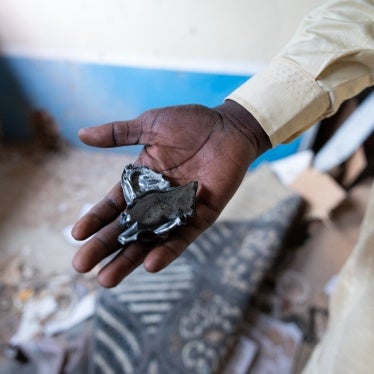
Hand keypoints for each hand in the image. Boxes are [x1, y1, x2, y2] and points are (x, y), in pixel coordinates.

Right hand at [71, 101, 269, 286]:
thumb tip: (81, 134)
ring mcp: (179, 210)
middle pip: (127, 228)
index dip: (96, 219)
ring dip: (130, 259)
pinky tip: (150, 265)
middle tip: (80, 266)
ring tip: (106, 280)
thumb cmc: (191, 123)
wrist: (229, 127)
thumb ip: (118, 134)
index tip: (76, 235)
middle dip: (104, 247)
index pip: (114, 204)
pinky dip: (168, 250)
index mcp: (142, 180)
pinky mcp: (201, 216)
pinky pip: (183, 237)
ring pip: (151, 239)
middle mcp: (157, 200)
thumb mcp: (150, 125)